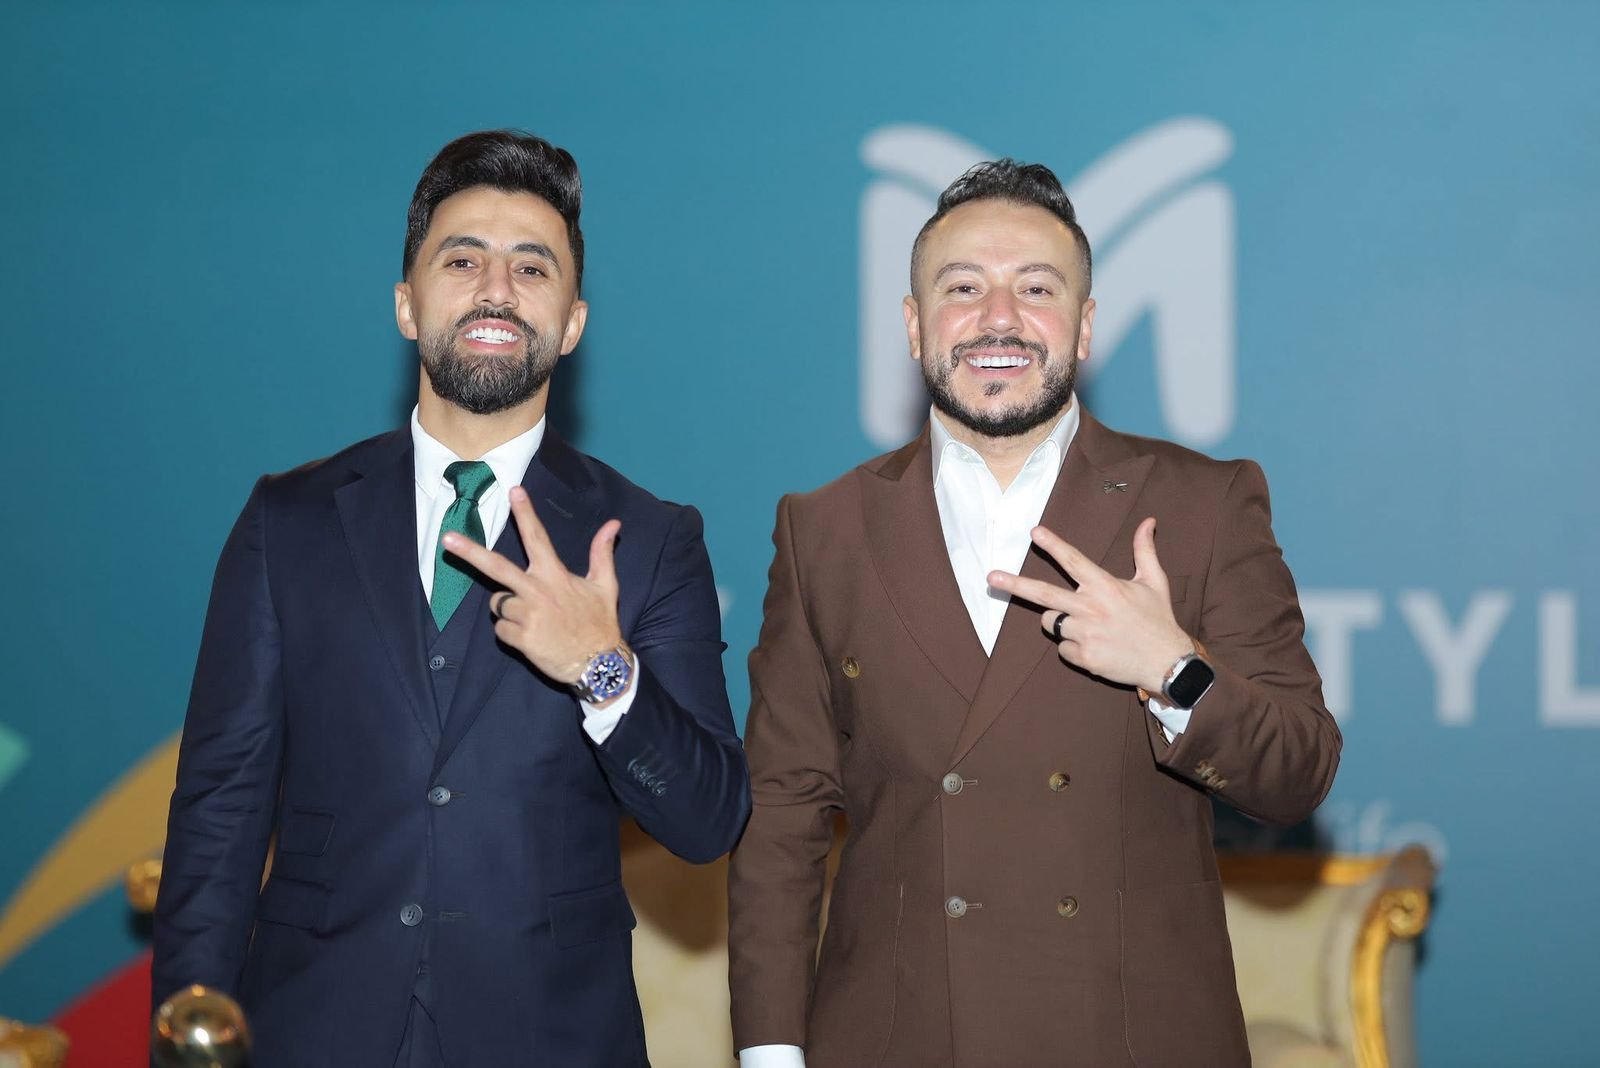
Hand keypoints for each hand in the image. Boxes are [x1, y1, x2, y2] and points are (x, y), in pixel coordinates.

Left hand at [441, 485, 621, 684]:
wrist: (599, 664)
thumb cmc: (601, 623)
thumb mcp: (606, 585)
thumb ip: (602, 552)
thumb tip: (613, 523)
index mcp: (555, 576)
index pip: (537, 538)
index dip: (526, 513)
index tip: (514, 491)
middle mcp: (538, 592)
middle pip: (496, 567)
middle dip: (470, 551)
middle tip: (447, 539)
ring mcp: (528, 616)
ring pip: (497, 603)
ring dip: (507, 608)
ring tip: (532, 618)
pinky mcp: (521, 638)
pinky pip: (501, 629)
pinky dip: (511, 632)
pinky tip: (531, 637)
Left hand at [987, 516, 1192, 693]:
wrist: (1167, 663)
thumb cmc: (1158, 620)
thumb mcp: (1154, 582)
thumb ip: (1144, 550)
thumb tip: (1148, 521)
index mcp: (1105, 587)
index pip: (1074, 561)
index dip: (1053, 545)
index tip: (1034, 532)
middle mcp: (1091, 608)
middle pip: (1044, 594)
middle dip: (1015, 584)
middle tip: (991, 578)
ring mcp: (1085, 634)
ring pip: (1051, 622)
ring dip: (1061, 622)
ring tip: (1089, 626)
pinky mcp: (1083, 656)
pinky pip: (1062, 648)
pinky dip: (1073, 647)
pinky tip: (1095, 646)